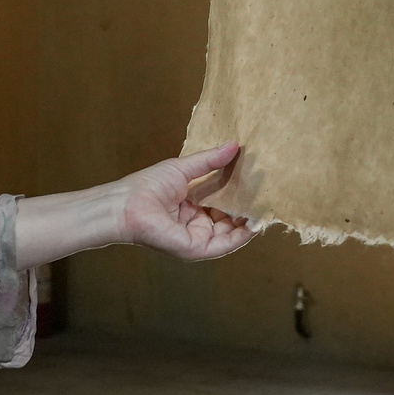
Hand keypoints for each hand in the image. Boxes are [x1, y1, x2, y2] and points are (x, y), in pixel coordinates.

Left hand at [119, 143, 255, 260]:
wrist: (126, 206)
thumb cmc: (147, 186)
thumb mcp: (184, 169)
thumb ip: (210, 161)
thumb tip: (234, 145)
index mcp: (192, 206)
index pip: (222, 202)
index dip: (239, 194)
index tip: (257, 182)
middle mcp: (196, 224)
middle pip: (229, 218)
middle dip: (247, 208)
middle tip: (267, 194)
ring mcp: (197, 238)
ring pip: (230, 232)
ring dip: (248, 221)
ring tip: (265, 205)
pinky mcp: (197, 249)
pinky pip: (225, 244)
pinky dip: (241, 235)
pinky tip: (254, 222)